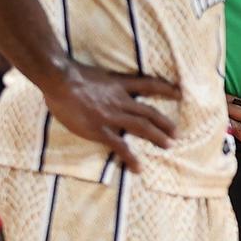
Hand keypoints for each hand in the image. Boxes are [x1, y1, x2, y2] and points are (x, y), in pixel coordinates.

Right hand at [42, 61, 179, 173]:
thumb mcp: (98, 73)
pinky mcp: (100, 130)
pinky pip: (120, 146)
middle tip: (177, 133)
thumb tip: (106, 84)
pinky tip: (138, 167)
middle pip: (149, 112)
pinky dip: (131, 157)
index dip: (166, 89)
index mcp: (120, 84)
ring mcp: (112, 116)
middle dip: (165, 123)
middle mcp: (121, 100)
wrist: (61, 81)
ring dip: (157, 137)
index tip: (180, 93)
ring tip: (169, 146)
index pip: (149, 85)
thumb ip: (106, 81)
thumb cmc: (73, 74)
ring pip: (141, 127)